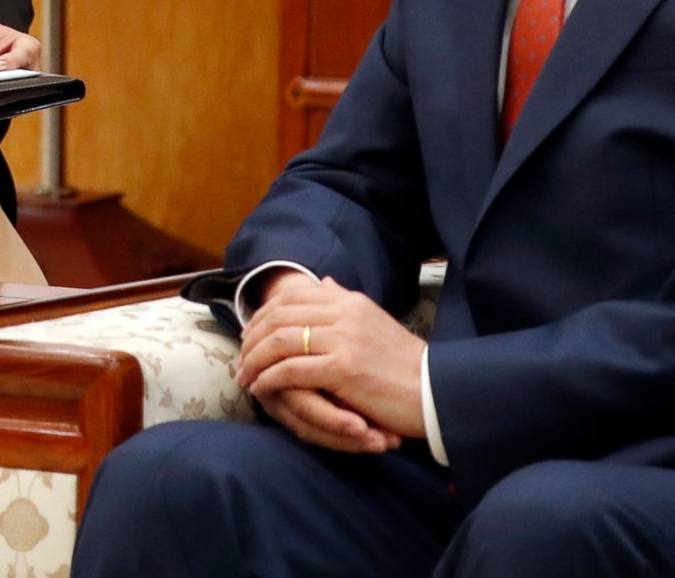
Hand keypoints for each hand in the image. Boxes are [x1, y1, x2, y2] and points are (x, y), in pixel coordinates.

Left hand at [236, 274, 424, 450]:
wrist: (435, 392)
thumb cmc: (404, 365)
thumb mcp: (373, 322)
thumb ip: (344, 301)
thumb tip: (323, 282)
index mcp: (348, 300)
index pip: (291, 298)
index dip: (262, 314)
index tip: (249, 334)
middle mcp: (343, 313)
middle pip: (279, 317)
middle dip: (252, 338)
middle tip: (239, 358)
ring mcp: (343, 339)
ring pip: (280, 342)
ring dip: (255, 360)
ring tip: (245, 376)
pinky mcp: (343, 368)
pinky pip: (291, 369)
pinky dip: (270, 378)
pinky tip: (262, 389)